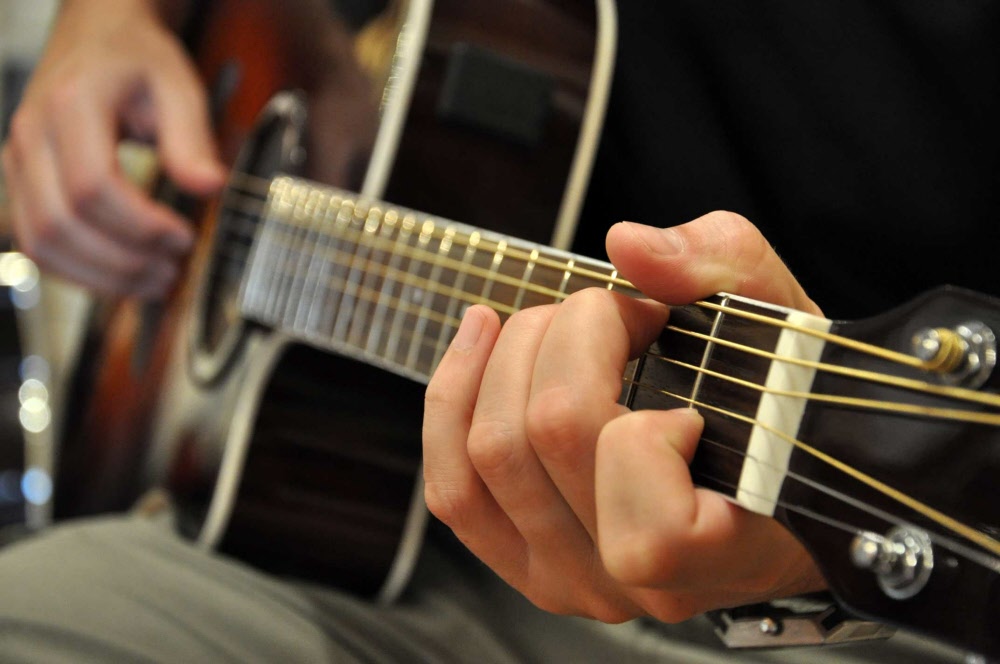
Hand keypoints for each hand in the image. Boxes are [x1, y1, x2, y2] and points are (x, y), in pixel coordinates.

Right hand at [0, 0, 224, 296]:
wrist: (97, 38)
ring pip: (42, 242)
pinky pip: (37, 244)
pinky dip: (80, 272)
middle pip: (63, 223)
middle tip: (173, 270)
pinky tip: (123, 277)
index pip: (93, 186)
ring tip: (154, 283)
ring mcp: (18, 163)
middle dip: (124, 260)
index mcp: (71, 104)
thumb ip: (192, 138)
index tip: (184, 237)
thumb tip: (210, 187)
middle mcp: (31, 135)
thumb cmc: (136, 60)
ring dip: (101, 277)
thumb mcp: (178, 86)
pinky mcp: (21, 185)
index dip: (141, 225)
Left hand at [423, 211, 826, 622]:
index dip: (649, 429)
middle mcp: (642, 590)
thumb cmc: (780, 413)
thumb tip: (627, 244)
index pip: (651, 528)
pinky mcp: (524, 565)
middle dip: (571, 332)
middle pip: (550, 437)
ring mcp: (574, 583)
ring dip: (512, 352)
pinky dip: (454, 397)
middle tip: (617, 312)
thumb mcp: (781, 325)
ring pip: (491, 450)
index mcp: (729, 557)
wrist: (761, 482)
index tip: (686, 388)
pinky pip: (453, 488)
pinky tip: (481, 341)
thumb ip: (725, 269)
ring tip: (559, 323)